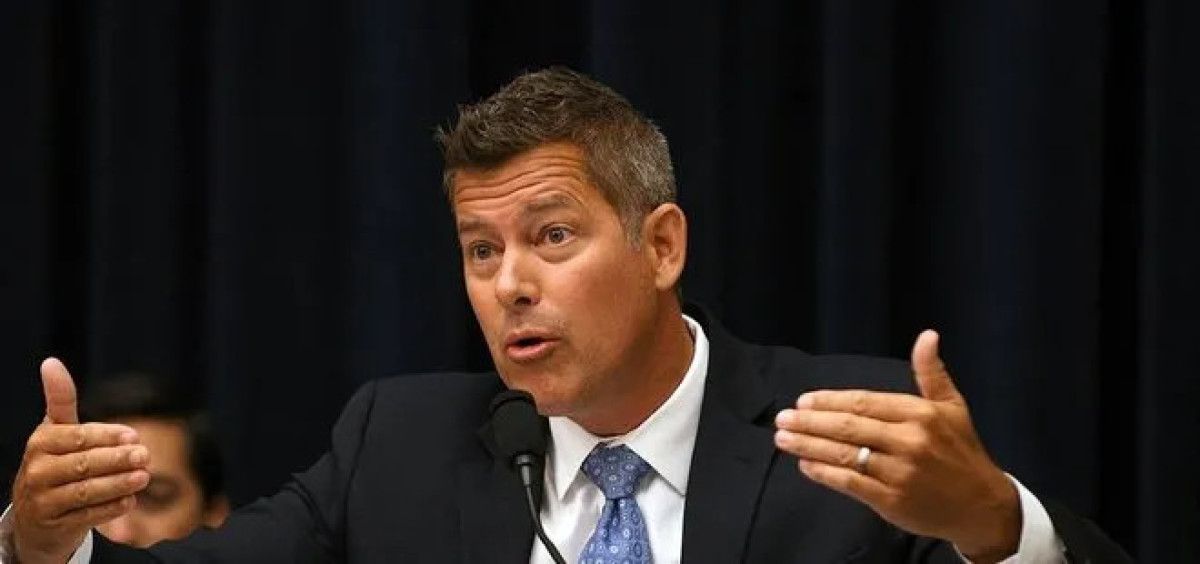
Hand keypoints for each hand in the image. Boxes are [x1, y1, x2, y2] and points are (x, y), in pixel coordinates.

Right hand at [10, 358, 150, 563]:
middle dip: (117, 460)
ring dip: (118, 484)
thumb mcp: (56, 431)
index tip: (134, 434)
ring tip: (143, 477)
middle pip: (84, 464)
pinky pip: (86, 516)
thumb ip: (60, 399)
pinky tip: (130, 501)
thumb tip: (51, 362)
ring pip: (86, 491)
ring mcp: (43, 500)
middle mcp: (37, 471)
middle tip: (145, 456)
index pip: (78, 437)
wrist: (34, 516)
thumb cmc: (54, 464)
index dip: (107, 435)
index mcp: (41, 442)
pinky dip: (110, 509)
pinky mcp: (54, 524)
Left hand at [773, 331, 1020, 562]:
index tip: (803, 401)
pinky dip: (824, 473)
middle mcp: (909, 441)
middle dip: (810, 422)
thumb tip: (927, 335)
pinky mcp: (892, 500)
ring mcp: (899, 472)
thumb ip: (931, 372)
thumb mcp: (952, 407)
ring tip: (783, 439)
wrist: (982, 505)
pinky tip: (805, 465)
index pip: (864, 403)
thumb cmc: (962, 451)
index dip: (830, 402)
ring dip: (808, 446)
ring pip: (844, 455)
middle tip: (782, 419)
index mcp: (920, 415)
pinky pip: (851, 482)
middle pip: (848, 427)